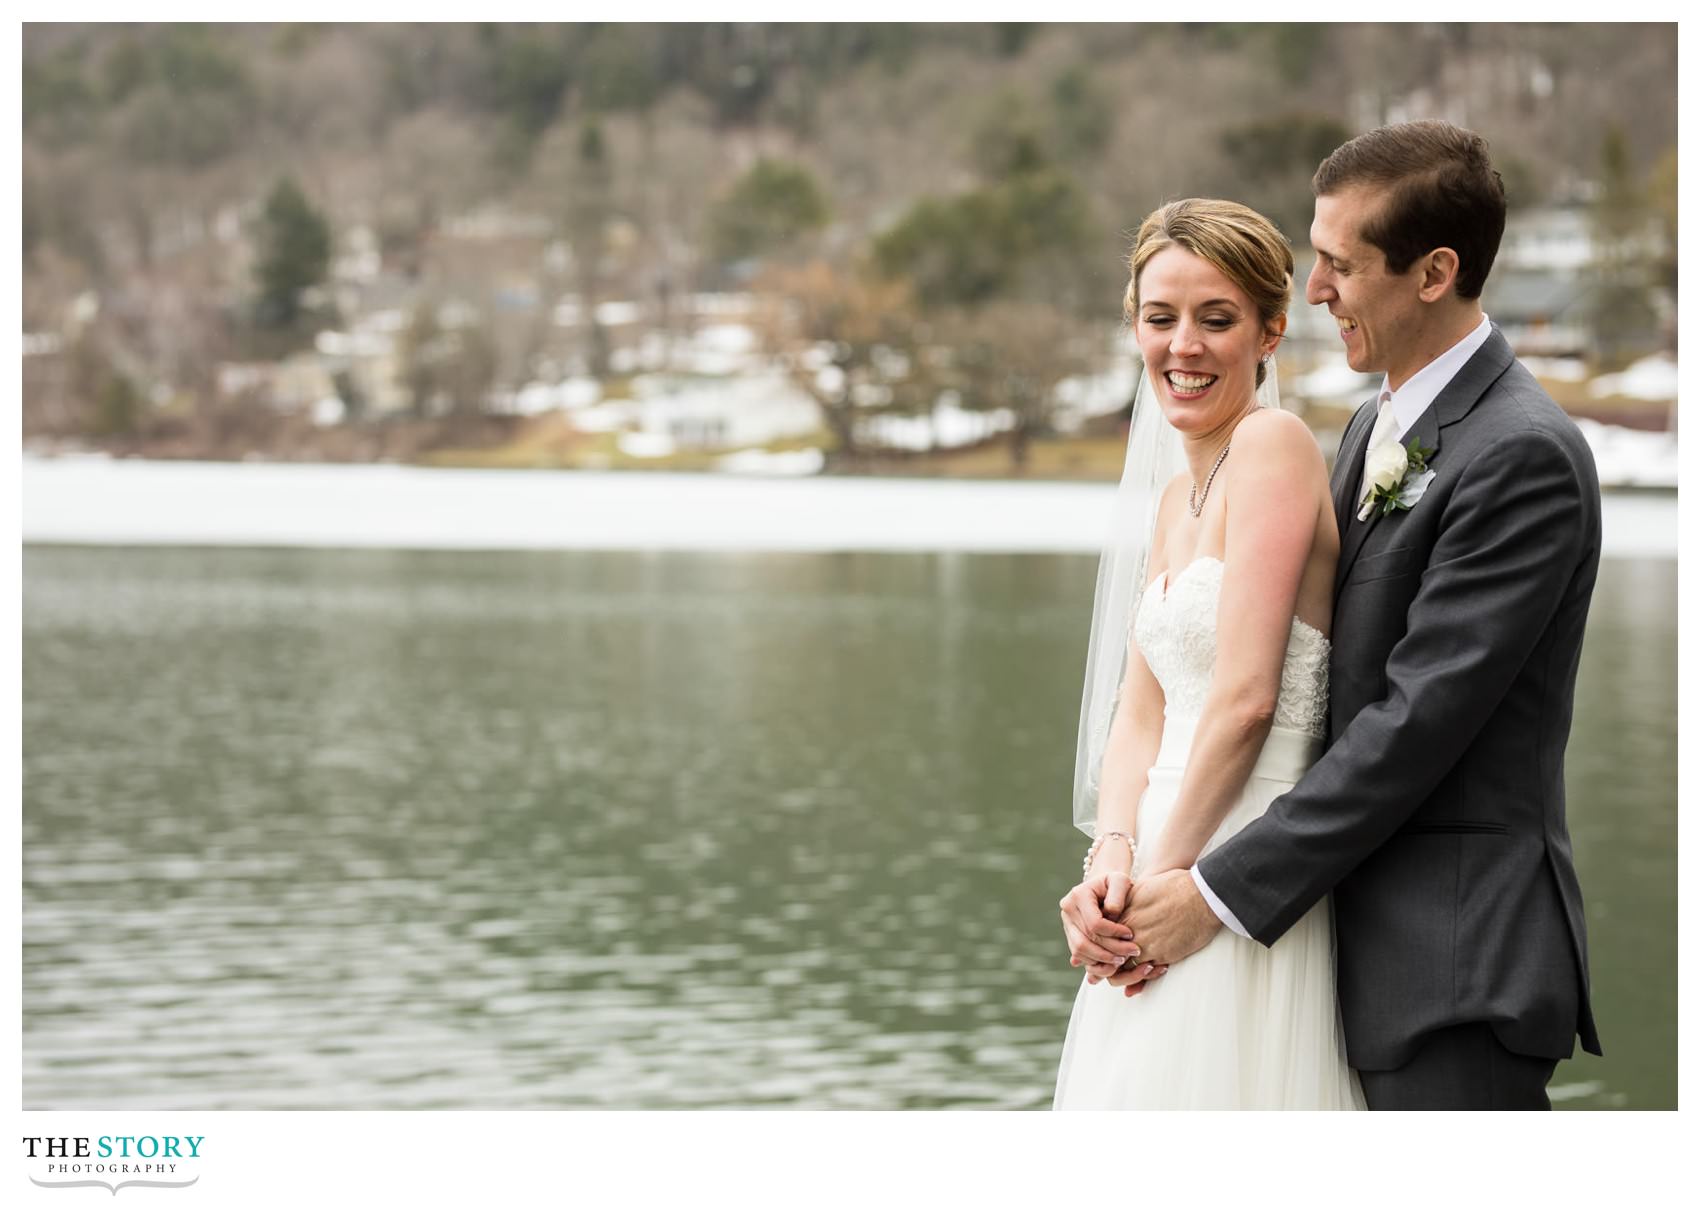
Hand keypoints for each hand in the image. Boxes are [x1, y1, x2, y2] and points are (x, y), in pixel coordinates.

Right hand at [1059, 871, 1141, 980]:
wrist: (1105, 888)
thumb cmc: (1116, 884)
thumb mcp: (1121, 880)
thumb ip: (1118, 893)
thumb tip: (1111, 913)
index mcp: (1078, 895)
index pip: (1094, 923)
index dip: (1114, 932)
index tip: (1131, 934)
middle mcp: (1067, 910)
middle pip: (1086, 940)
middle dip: (1111, 950)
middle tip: (1132, 952)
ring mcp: (1067, 924)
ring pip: (1080, 951)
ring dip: (1103, 960)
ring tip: (1122, 960)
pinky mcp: (1070, 935)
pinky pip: (1079, 955)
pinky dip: (1096, 962)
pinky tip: (1113, 963)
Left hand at [1106, 868, 1220, 996]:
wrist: (1201, 895)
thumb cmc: (1174, 886)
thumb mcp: (1142, 888)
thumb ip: (1126, 902)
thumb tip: (1116, 910)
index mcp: (1123, 913)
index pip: (1101, 937)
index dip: (1101, 947)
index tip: (1107, 951)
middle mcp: (1130, 931)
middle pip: (1109, 955)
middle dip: (1108, 965)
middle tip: (1113, 969)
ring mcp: (1146, 944)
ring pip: (1125, 969)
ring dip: (1128, 974)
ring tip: (1135, 972)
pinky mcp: (1163, 955)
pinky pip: (1146, 972)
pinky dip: (1146, 975)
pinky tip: (1153, 970)